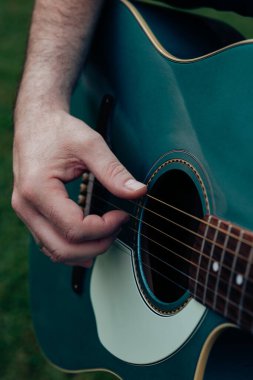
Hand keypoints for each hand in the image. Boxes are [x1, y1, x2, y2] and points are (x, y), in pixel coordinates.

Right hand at [12, 109, 145, 266]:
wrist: (36, 121)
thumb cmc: (59, 130)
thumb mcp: (90, 145)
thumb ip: (114, 171)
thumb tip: (138, 192)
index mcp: (38, 189)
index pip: (75, 229)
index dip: (104, 228)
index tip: (122, 215)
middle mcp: (26, 206)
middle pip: (63, 248)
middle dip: (97, 245)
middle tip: (117, 227)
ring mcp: (25, 212)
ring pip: (54, 251)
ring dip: (84, 251)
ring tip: (107, 233)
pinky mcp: (30, 212)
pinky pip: (49, 242)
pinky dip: (71, 247)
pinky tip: (90, 240)